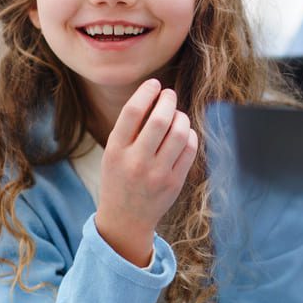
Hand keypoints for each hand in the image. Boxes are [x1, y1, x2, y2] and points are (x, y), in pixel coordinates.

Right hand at [96, 79, 198, 265]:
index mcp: (115, 150)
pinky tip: (183, 133)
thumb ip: (130, 129)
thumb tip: (156, 95)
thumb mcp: (113, 153)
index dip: (146, 92)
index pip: (132, 112)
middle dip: (168, 100)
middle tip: (169, 94)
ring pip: (179, 132)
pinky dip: (189, 134)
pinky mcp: (174, 182)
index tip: (154, 83)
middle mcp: (136, 162)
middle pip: (160, 119)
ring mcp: (157, 173)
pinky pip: (189, 148)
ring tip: (177, 115)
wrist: (125, 219)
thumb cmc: (119, 178)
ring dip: (181, 116)